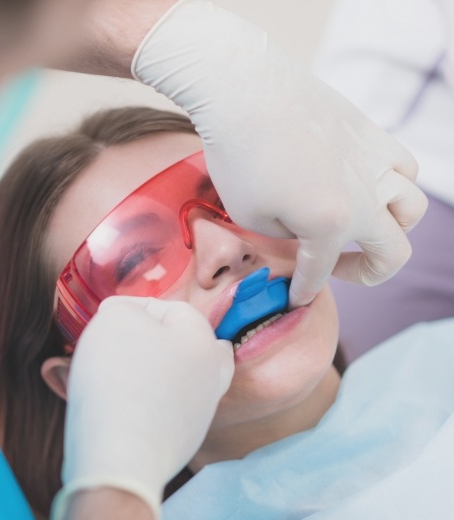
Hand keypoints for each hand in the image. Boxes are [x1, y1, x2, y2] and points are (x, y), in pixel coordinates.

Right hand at [51, 296, 233, 519]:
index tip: (105, 319)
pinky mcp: (180, 443)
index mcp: (204, 342)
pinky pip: (160, 411)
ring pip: (174, 379)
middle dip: (154, 341)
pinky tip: (115, 406)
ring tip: (107, 375)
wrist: (120, 458)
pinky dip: (142, 403)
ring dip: (145, 372)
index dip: (134, 307)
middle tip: (124, 344)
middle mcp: (211, 378)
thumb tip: (125, 317)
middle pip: (187, 346)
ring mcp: (199, 414)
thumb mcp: (115, 319)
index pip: (172, 309)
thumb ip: (123, 308)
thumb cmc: (119, 379)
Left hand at [133, 0, 426, 306]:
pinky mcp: (371, 133)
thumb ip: (286, 237)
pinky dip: (392, 185)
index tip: (294, 298)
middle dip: (367, 273)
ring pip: (411, 207)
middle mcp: (365, 197)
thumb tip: (302, 235)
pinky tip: (364, 184)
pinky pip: (402, 166)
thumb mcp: (251, 216)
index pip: (321, 272)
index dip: (304, 290)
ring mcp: (374, 161)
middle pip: (394, 252)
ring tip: (360, 227)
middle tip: (337, 269)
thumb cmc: (239, 156)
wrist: (244, 90)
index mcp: (331, 224)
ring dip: (391, 228)